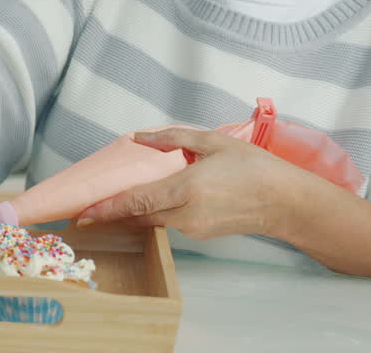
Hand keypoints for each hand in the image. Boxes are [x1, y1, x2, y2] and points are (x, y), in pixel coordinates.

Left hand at [76, 127, 303, 239]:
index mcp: (186, 189)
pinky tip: (144, 205)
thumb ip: (173, 139)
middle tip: (84, 212)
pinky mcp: (201, 234)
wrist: (287, 202)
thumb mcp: (212, 143)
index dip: (108, 209)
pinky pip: (169, 224)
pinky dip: (152, 215)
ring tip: (108, 205)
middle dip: (110, 216)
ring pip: (152, 222)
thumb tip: (140, 137)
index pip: (137, 202)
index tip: (83, 213)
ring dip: (130, 215)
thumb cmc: (253, 168)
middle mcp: (186, 214)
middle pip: (138, 216)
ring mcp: (193, 228)